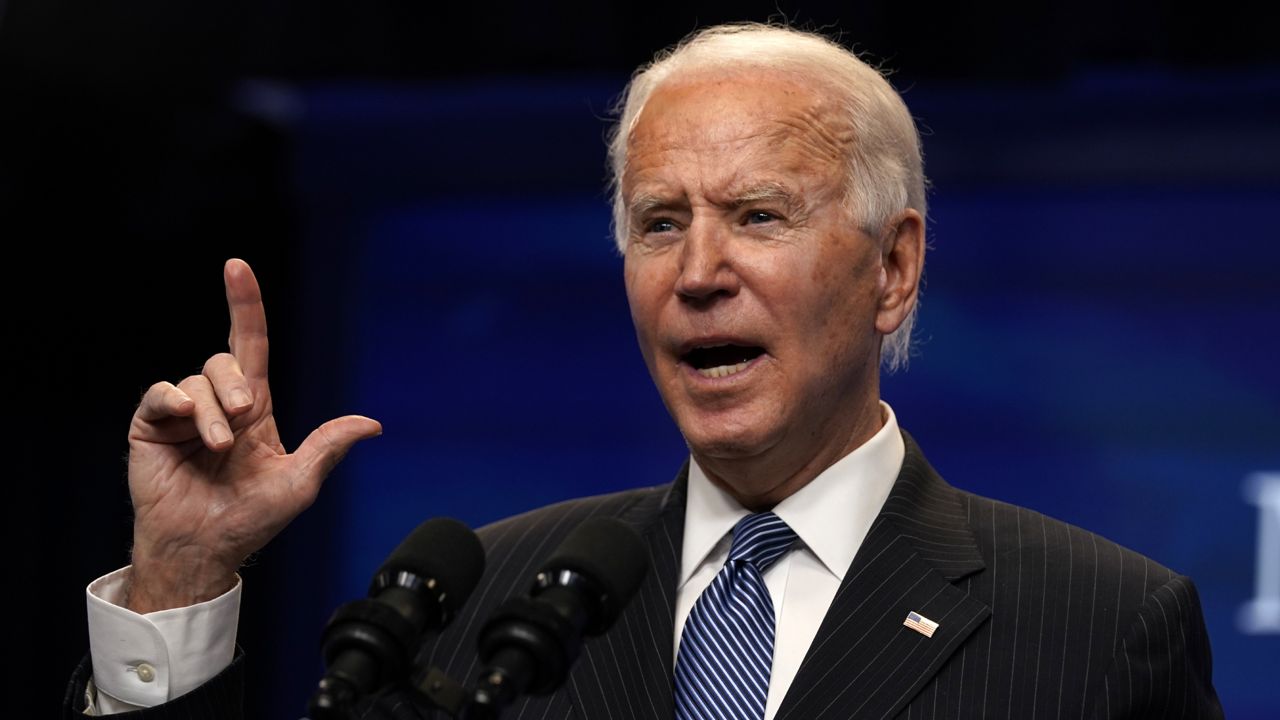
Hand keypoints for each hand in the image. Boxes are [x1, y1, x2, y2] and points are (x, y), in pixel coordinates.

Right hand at [124, 259, 381, 612]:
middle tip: (244, 420)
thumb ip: (329, 447)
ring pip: (196, 381)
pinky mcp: (151, 428)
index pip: (250, 345)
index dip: (244, 306)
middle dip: (236, 385)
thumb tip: (372, 425)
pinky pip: (159, 395)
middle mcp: (219, 404)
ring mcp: (183, 415)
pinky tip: (184, 419)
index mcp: (255, 408)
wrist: (203, 549)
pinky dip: (173, 401)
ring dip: (212, 412)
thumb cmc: (251, 520)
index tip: (237, 267)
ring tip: (218, 447)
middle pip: (224, 361)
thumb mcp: (298, 483)